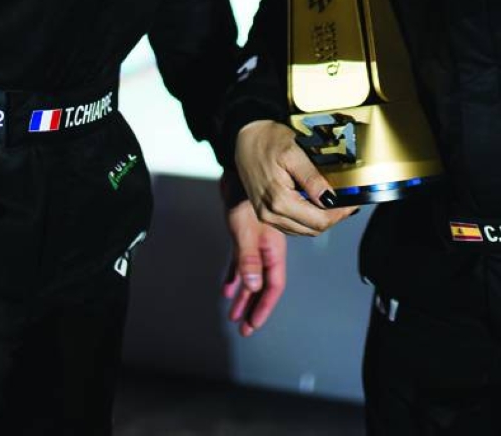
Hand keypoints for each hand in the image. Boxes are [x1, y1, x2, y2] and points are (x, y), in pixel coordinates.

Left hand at [222, 191, 286, 336]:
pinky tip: (227, 288)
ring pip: (251, 276)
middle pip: (263, 285)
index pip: (273, 285)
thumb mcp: (244, 230)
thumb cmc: (243, 197)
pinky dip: (235, 276)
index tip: (253, 324)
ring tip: (234, 315)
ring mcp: (255, 243)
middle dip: (254, 307)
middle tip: (245, 329)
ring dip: (244, 295)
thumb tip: (253, 287)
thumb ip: (249, 258)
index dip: (265, 307)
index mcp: (273, 249)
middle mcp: (266, 248)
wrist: (237, 171)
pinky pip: (241, 262)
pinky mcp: (244, 236)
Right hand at [235, 119, 359, 235]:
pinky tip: (316, 204)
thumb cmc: (268, 140)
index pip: (319, 221)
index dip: (340, 214)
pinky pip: (292, 225)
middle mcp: (270, 214)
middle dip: (333, 217)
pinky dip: (308, 219)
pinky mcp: (265, 213)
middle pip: (312, 229)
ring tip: (335, 203)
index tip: (353, 202)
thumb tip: (331, 199)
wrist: (244, 137)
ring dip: (321, 220)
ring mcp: (266, 216)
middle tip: (348, 202)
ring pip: (303, 230)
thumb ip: (312, 178)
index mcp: (278, 201)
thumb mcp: (294, 152)